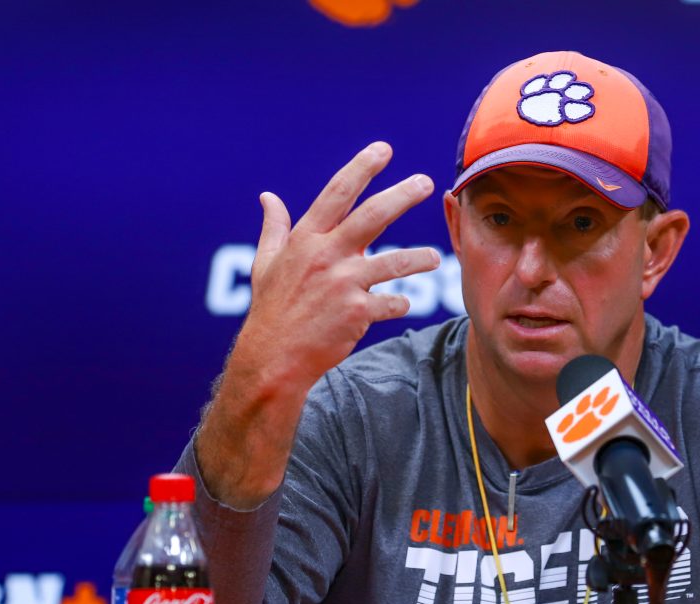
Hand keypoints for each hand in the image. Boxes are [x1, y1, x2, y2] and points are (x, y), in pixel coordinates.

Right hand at [195, 142, 437, 506]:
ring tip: (434, 258)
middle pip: (372, 216)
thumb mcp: (266, 264)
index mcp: (306, 239)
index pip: (337, 193)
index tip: (384, 149)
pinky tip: (401, 305)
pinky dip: (398, 304)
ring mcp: (343, 283)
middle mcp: (326, 255)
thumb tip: (267, 197)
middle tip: (425, 182)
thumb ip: (274, 229)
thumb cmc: (270, 310)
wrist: (274, 359)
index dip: (361, 168)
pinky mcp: (357, 312)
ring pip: (393, 262)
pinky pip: (390, 303)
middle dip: (402, 196)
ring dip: (417, 259)